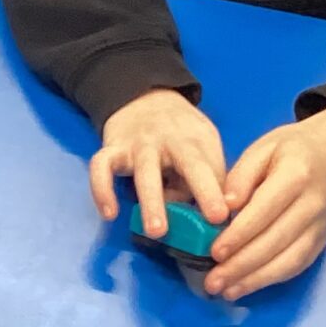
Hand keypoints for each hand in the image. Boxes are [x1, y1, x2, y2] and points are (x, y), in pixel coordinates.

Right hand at [90, 88, 227, 238]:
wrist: (143, 95)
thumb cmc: (179, 132)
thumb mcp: (203, 143)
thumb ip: (207, 176)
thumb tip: (208, 219)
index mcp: (197, 141)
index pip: (213, 167)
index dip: (218, 192)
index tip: (223, 217)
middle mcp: (172, 140)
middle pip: (189, 164)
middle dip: (201, 191)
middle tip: (206, 225)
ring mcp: (139, 143)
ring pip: (145, 171)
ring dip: (151, 201)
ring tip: (155, 231)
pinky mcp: (111, 147)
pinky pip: (102, 167)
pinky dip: (102, 190)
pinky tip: (109, 213)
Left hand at [205, 105, 325, 300]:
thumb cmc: (290, 150)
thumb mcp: (262, 148)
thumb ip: (241, 176)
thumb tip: (225, 207)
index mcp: (296, 175)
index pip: (265, 210)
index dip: (239, 234)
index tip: (215, 252)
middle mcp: (312, 205)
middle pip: (275, 241)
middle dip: (242, 265)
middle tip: (212, 281)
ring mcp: (320, 227)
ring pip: (288, 260)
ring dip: (255, 280)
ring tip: (225, 291)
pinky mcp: (321, 242)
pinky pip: (296, 266)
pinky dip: (270, 280)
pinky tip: (246, 286)